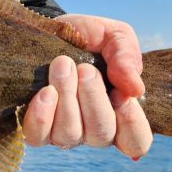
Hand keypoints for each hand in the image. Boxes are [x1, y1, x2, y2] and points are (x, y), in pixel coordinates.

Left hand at [22, 14, 152, 158]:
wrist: (48, 29)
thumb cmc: (87, 37)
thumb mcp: (115, 36)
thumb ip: (128, 57)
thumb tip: (135, 90)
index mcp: (119, 113)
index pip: (136, 141)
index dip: (132, 124)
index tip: (123, 96)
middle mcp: (92, 129)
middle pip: (101, 134)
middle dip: (93, 98)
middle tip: (84, 68)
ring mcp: (63, 132)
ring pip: (70, 134)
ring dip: (67, 97)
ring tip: (62, 65)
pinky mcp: (34, 129)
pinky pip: (38, 137)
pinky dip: (42, 117)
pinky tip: (45, 92)